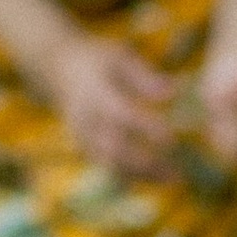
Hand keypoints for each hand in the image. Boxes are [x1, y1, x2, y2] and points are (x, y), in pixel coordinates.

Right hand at [49, 33, 177, 175]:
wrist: (58, 71)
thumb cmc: (98, 61)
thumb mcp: (120, 57)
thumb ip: (144, 76)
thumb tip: (173, 92)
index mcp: (96, 93)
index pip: (121, 114)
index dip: (146, 128)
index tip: (172, 138)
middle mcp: (87, 119)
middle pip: (114, 149)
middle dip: (146, 163)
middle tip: (177, 170)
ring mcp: (83, 137)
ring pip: (111, 165)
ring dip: (142, 176)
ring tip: (173, 179)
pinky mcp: (84, 148)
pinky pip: (108, 168)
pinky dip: (134, 176)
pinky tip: (158, 176)